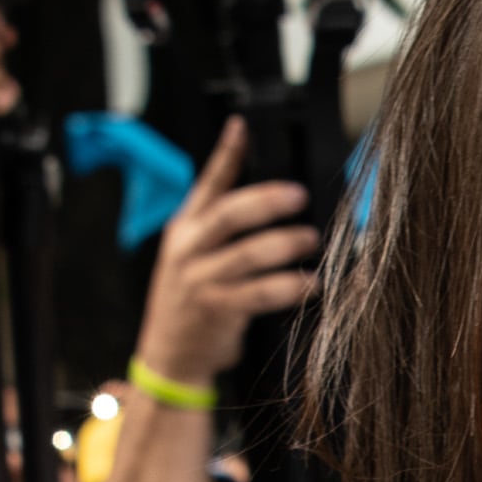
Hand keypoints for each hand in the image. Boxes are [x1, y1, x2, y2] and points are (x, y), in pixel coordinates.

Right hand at [131, 118, 320, 396]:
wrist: (170, 354)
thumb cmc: (192, 299)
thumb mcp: (192, 255)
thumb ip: (216, 224)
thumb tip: (262, 192)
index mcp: (184, 229)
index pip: (206, 185)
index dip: (225, 154)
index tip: (241, 126)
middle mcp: (189, 250)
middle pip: (229, 215)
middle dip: (267, 200)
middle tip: (299, 195)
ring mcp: (200, 281)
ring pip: (249, 254)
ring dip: (285, 244)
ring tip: (311, 240)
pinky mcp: (218, 310)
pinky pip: (260, 294)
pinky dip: (290, 287)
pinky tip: (311, 283)